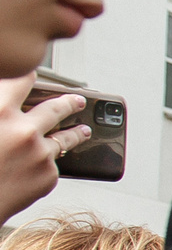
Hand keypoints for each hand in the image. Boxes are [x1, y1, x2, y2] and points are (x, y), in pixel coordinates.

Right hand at [0, 82, 86, 224]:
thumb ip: (0, 109)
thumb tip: (6, 103)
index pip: (21, 80)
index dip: (29, 75)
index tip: (35, 73)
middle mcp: (24, 130)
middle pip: (55, 108)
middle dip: (69, 102)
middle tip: (79, 100)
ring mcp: (40, 153)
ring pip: (65, 138)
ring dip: (76, 132)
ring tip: (85, 130)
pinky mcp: (48, 176)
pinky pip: (52, 165)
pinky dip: (48, 163)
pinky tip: (50, 163)